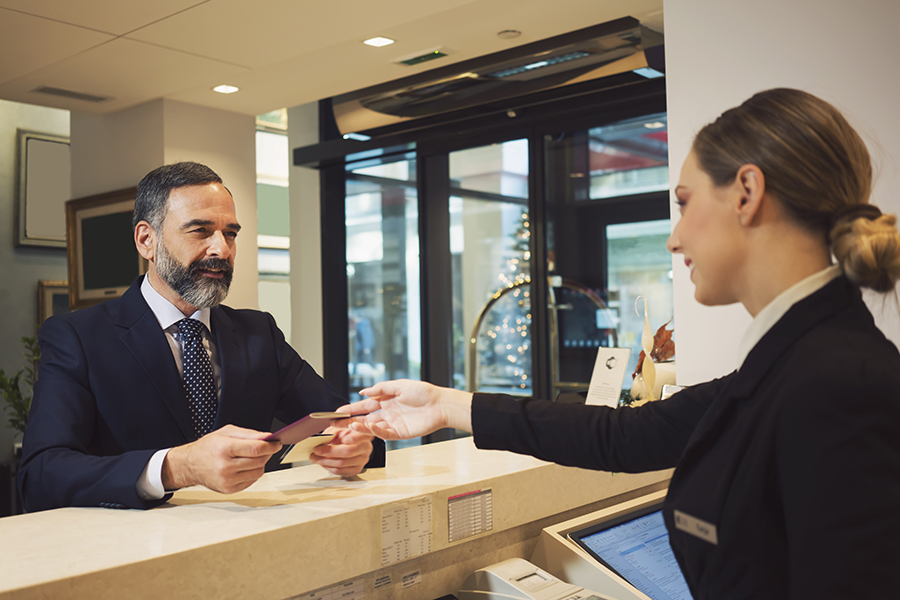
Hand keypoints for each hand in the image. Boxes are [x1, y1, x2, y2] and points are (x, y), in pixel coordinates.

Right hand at [162, 425, 281, 493]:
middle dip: (267, 453)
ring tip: (252, 457)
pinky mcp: (229, 490)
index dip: (271, 445)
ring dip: (260, 463)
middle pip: (259, 461)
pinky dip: (253, 472)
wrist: (190, 465)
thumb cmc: (208, 447)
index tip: (277, 443)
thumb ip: (249, 434)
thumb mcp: (226, 432)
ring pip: (258, 472)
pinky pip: (251, 480)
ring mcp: (227, 480)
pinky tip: (244, 466)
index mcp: (225, 449)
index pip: (256, 448)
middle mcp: (225, 466)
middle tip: (266, 448)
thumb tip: (268, 437)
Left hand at [308, 427, 372, 476]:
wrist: (352, 442)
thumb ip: (334, 433)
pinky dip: (329, 468)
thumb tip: (323, 441)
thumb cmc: (344, 433)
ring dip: (325, 462)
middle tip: (316, 450)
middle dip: (329, 452)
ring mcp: (362, 460)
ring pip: (342, 463)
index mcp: (364, 434)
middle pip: (347, 452)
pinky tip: (323, 463)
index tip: (341, 438)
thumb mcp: (339, 428)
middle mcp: (366, 448)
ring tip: (315, 458)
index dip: (352, 438)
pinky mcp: (357, 469)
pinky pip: (341, 471)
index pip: (360, 436)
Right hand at [339, 379, 472, 439]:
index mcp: (386, 401)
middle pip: (364, 418)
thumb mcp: (399, 385)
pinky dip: (375, 431)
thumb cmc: (423, 393)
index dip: (351, 409)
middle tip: (335, 425)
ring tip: (350, 425)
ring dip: (360, 427)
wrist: (440, 404)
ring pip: (372, 427)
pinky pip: (384, 433)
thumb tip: (364, 392)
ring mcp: (393, 424)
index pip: (364, 406)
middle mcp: (387, 413)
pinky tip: (369, 426)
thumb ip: (381, 389)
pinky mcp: (400, 433)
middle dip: (349, 421)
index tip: (338, 411)